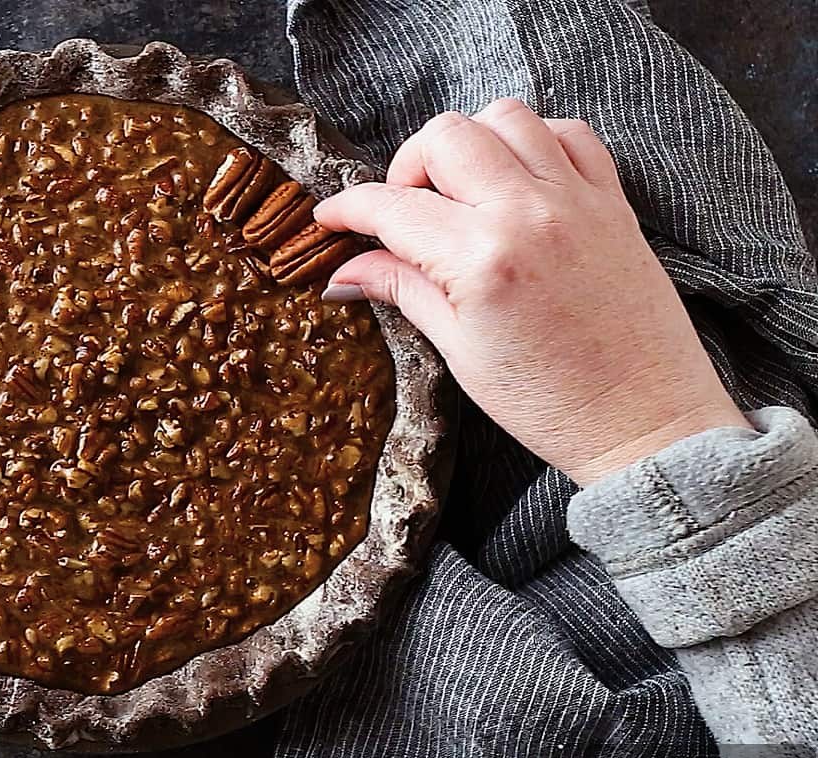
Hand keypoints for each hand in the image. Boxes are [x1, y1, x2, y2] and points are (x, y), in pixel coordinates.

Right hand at [314, 99, 746, 485]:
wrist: (644, 422)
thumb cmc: (551, 403)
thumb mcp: (459, 351)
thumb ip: (403, 291)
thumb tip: (346, 269)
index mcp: (482, 259)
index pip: (393, 206)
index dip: (348, 207)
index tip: (330, 218)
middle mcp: (529, 213)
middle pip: (445, 137)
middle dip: (408, 167)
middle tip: (403, 210)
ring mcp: (576, 200)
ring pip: (506, 117)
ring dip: (469, 143)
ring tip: (460, 190)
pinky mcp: (612, 202)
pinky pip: (569, 133)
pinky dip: (534, 142)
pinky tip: (517, 181)